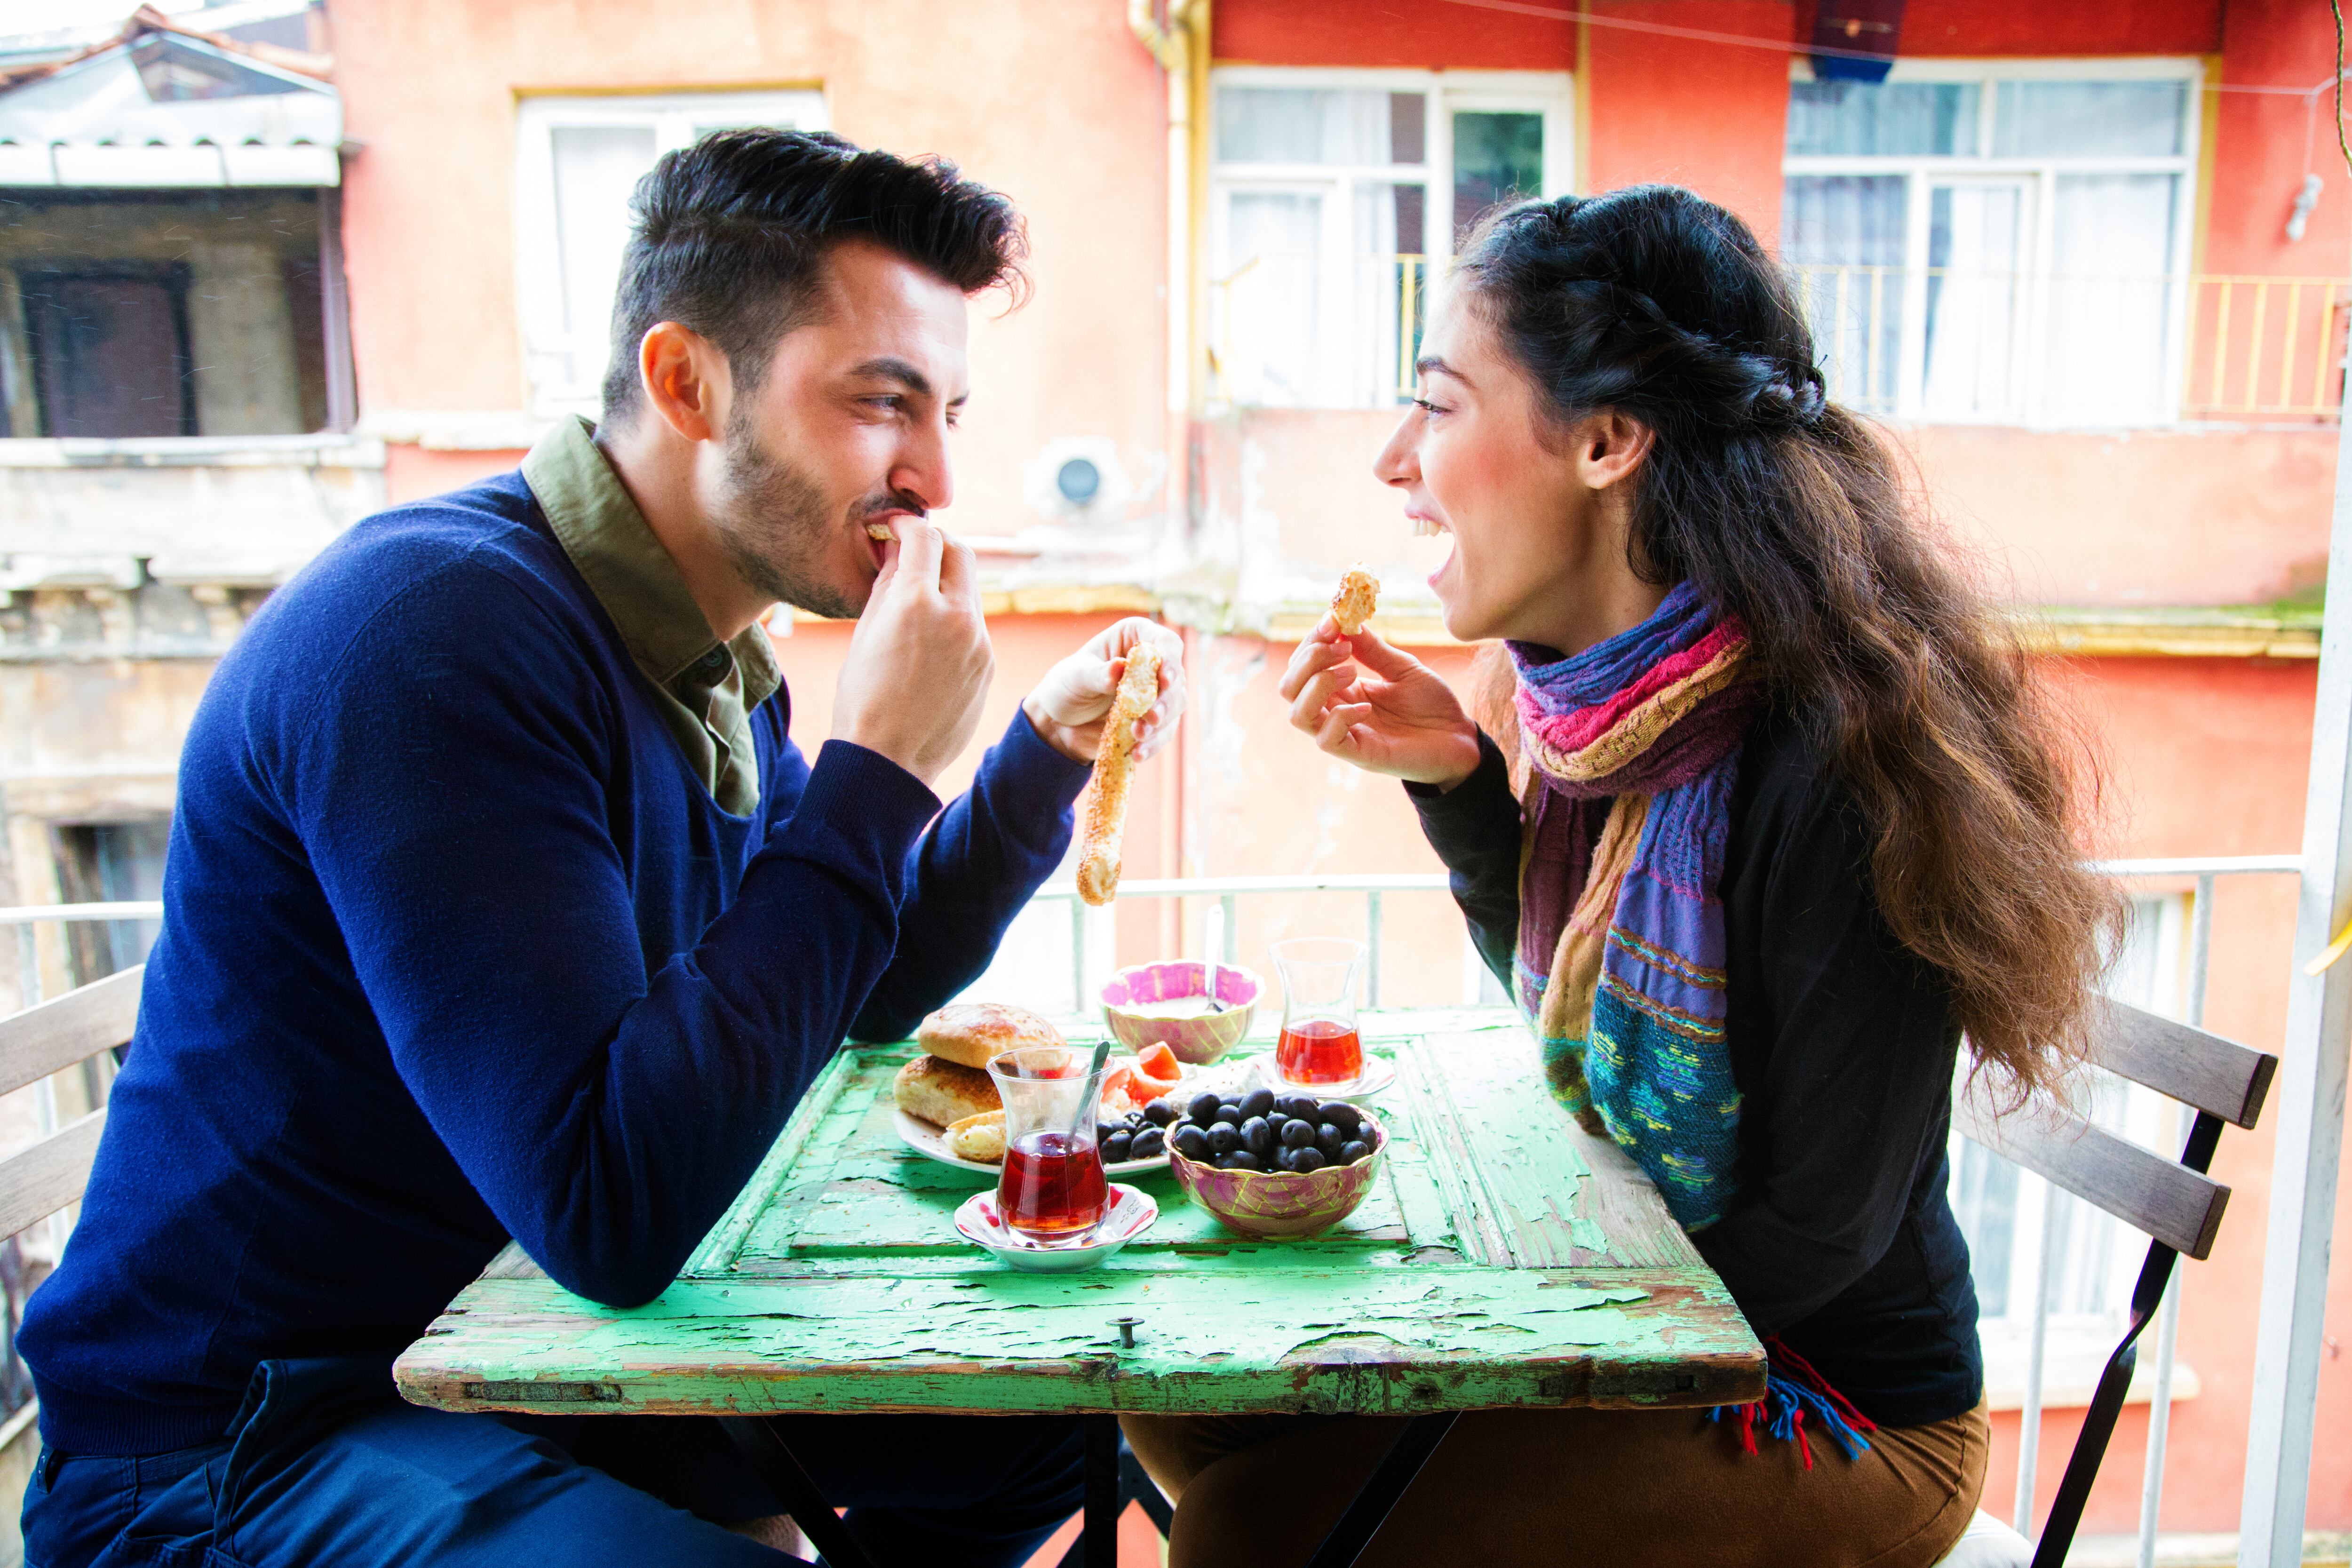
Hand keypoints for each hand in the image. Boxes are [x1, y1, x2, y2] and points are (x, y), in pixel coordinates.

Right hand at [832, 516, 992, 787]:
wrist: (888, 761)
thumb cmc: (862, 699)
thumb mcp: (865, 633)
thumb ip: (887, 585)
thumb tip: (898, 553)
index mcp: (916, 603)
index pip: (925, 537)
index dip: (908, 526)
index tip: (896, 530)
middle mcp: (956, 616)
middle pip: (960, 553)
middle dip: (937, 546)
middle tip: (915, 554)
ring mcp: (979, 642)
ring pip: (970, 591)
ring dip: (947, 585)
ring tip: (918, 604)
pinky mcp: (989, 665)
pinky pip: (974, 627)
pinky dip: (955, 621)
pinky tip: (931, 644)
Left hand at [1022, 617, 1186, 763]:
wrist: (1058, 721)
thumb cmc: (1067, 686)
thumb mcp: (1076, 677)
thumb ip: (1098, 674)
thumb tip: (1119, 667)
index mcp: (1134, 638)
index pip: (1165, 642)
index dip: (1170, 659)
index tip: (1164, 679)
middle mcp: (1151, 663)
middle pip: (1176, 678)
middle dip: (1166, 700)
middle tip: (1151, 716)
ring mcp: (1155, 693)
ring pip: (1174, 706)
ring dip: (1160, 723)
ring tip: (1137, 735)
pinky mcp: (1152, 720)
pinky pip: (1163, 732)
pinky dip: (1153, 744)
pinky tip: (1138, 753)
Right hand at [1277, 616, 1481, 787]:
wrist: (1461, 740)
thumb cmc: (1432, 706)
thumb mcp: (1402, 667)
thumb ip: (1373, 649)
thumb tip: (1345, 620)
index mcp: (1342, 691)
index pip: (1303, 666)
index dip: (1311, 640)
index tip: (1334, 619)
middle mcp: (1335, 712)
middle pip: (1289, 688)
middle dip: (1308, 659)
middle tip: (1343, 647)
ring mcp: (1345, 735)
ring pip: (1298, 715)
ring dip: (1317, 685)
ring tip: (1351, 671)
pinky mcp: (1360, 756)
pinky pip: (1327, 740)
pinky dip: (1340, 717)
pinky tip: (1367, 706)